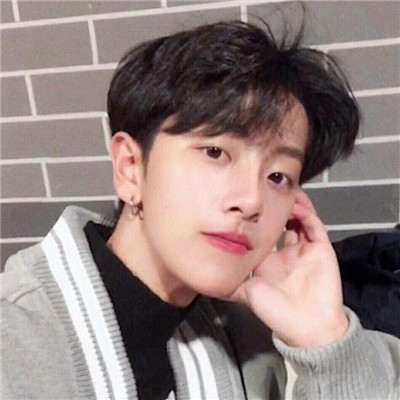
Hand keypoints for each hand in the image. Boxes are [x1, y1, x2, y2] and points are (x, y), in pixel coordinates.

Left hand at [228, 190, 348, 347]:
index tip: (249, 205)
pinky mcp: (321, 249)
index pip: (264, 233)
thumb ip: (230, 282)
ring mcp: (304, 249)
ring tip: (283, 191)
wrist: (306, 327)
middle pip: (283, 222)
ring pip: (299, 219)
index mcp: (269, 261)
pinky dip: (306, 213)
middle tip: (268, 191)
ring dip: (292, 205)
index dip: (258, 219)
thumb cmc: (275, 311)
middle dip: (276, 207)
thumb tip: (210, 274)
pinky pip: (314, 225)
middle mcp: (286, 252)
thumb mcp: (245, 292)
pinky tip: (295, 205)